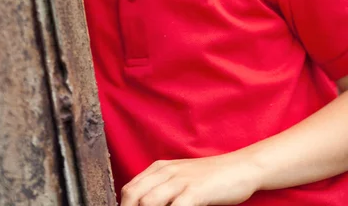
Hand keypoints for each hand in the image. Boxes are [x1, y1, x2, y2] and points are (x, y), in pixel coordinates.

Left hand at [121, 154, 261, 205]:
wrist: (241, 167)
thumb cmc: (211, 178)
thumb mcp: (181, 178)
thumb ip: (163, 189)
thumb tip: (145, 203)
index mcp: (160, 168)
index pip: (129, 189)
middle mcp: (166, 172)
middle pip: (133, 196)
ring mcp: (180, 181)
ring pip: (148, 202)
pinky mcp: (195, 191)